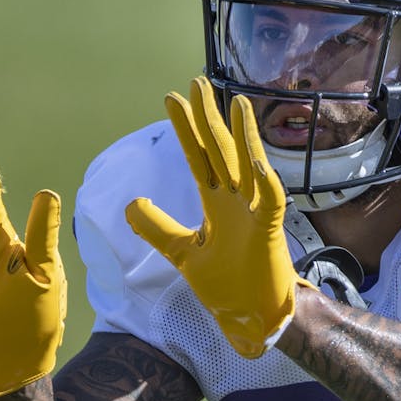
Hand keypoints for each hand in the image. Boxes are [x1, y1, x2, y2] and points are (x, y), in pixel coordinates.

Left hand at [125, 77, 309, 357]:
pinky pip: (269, 201)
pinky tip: (254, 160)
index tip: (171, 99)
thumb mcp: (181, 254)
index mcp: (215, 203)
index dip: (184, 129)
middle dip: (208, 118)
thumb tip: (130, 204)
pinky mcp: (269, 233)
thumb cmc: (226, 285)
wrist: (253, 318)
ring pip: (248, 166)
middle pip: (220, 151)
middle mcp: (235, 201)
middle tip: (198, 83)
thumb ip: (158, 228)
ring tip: (235, 103)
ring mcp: (254, 214)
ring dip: (243, 136)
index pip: (196, 157)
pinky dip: (264, 181)